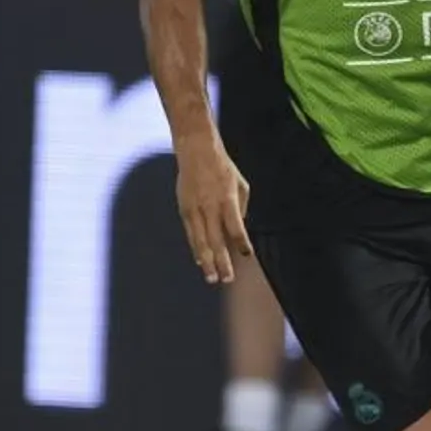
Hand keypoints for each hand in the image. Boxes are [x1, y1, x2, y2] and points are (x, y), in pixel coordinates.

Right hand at [174, 133, 251, 283]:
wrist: (196, 151)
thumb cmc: (223, 168)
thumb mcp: (241, 185)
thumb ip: (241, 209)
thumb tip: (238, 231)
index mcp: (227, 199)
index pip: (236, 227)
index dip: (241, 243)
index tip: (247, 256)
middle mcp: (210, 206)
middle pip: (217, 240)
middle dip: (222, 261)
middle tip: (227, 279)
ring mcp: (194, 209)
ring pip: (200, 241)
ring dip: (207, 262)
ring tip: (212, 278)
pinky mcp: (184, 209)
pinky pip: (190, 233)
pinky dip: (196, 248)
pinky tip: (200, 261)